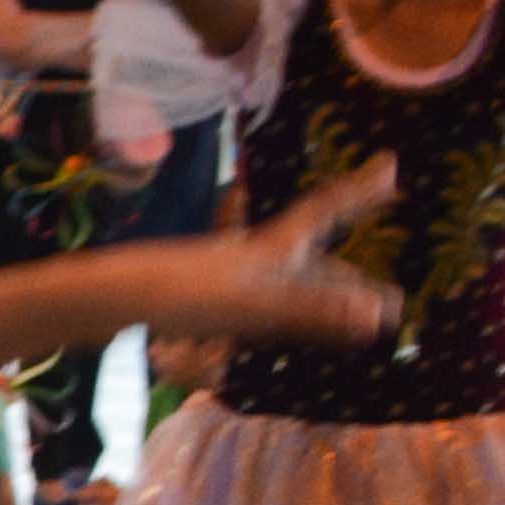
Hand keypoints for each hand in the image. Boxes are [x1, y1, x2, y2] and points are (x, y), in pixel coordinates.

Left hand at [128, 160, 398, 348]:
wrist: (114, 299)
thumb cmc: (187, 295)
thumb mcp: (258, 306)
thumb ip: (316, 313)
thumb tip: (377, 316)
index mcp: (273, 247)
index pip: (328, 210)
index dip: (360, 190)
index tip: (390, 166)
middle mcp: (257, 257)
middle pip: (316, 267)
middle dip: (350, 282)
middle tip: (386, 300)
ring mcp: (233, 280)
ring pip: (291, 290)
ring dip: (324, 303)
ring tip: (354, 318)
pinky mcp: (210, 304)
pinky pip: (263, 313)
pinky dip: (288, 322)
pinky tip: (290, 338)